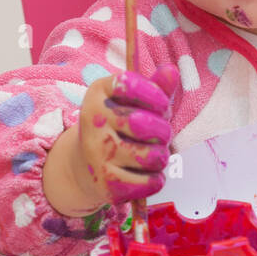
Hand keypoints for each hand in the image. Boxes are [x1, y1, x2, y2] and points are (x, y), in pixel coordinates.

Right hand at [43, 66, 178, 216]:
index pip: (129, 84)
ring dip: (161, 157)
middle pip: (146, 124)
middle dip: (163, 131)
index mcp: (97, 93)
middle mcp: (92, 122)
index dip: (156, 96)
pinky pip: (151, 183)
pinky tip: (146, 174)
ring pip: (154, 157)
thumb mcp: (132, 102)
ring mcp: (97, 155)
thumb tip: (172, 70)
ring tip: (151, 155)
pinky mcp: (106, 185)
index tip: (162, 106)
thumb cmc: (118, 127)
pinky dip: (157, 180)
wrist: (84, 166)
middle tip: (159, 135)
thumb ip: (155, 87)